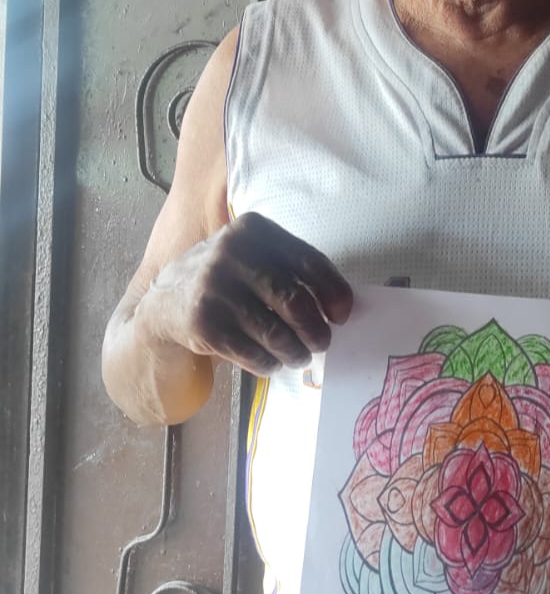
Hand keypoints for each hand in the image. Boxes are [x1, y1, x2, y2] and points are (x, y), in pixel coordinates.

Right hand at [141, 211, 352, 377]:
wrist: (164, 303)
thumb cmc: (225, 281)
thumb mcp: (252, 257)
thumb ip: (291, 270)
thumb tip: (340, 307)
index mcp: (253, 229)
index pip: (310, 262)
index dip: (334, 293)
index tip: (341, 315)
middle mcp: (232, 253)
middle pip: (296, 302)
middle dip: (316, 330)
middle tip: (320, 343)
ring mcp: (215, 288)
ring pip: (277, 333)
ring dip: (295, 352)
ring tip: (297, 356)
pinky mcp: (204, 323)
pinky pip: (254, 354)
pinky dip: (270, 364)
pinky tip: (270, 362)